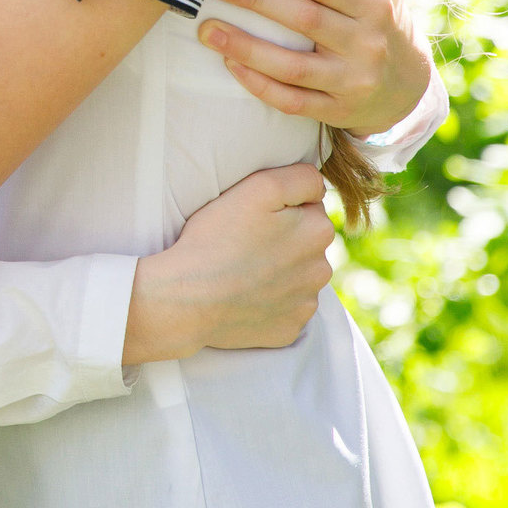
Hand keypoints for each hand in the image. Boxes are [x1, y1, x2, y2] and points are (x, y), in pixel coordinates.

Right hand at [121, 163, 335, 362]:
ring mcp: (305, 304)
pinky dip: (269, 302)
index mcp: (318, 232)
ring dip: (278, 272)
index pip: (309, 208)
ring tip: (241, 270)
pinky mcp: (289, 329)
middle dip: (283, 241)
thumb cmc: (217, 238)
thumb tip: (319, 187)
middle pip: (305, 245)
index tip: (253, 218)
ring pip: (296, 277)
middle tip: (243, 243)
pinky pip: (284, 309)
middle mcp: (321, 270)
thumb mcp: (259, 188)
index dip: (280, 209)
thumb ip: (301, 178)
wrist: (187, 298)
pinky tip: (243, 296)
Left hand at [194, 0, 433, 136]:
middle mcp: (367, 44)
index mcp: (376, 4)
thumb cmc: (385, 16)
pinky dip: (258, 85)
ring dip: (244, 49)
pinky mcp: (335, 112)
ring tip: (205, 29)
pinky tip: (229, 65)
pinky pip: (291, 101)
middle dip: (253, 1)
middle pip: (303, 20)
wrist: (407, 90)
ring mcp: (351, 82)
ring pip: (292, 67)